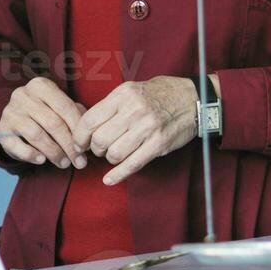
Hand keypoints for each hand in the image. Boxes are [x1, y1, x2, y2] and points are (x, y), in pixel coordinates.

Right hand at [0, 77, 88, 169]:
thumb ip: (75, 116)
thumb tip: (88, 136)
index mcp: (41, 85)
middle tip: (79, 161)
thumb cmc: (44, 114)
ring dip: (54, 153)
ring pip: (37, 135)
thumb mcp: (59, 108)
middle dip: (68, 145)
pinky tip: (41, 160)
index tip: (87, 147)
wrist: (16, 120)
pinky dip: (31, 155)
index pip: (65, 107)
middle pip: (52, 122)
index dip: (78, 130)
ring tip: (64, 163)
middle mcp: (23, 95)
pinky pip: (17, 145)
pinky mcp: (1, 129)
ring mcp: (10, 111)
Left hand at [73, 77, 198, 185]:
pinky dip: (118, 175)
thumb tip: (85, 126)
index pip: (90, 120)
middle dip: (95, 149)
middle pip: (100, 139)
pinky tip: (109, 179)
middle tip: (98, 149)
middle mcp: (134, 110)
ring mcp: (147, 128)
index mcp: (123, 95)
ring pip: (114, 154)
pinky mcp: (159, 144)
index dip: (79, 136)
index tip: (79, 143)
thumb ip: (110, 106)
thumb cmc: (158, 94)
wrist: (192, 99)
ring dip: (109, 158)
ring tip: (112, 154)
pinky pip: (133, 164)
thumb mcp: (131, 90)